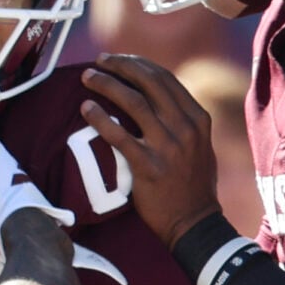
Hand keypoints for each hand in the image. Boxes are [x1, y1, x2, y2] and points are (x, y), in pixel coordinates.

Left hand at [79, 55, 219, 247]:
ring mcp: (167, 146)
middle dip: (121, 65)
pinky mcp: (148, 166)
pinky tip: (85, 108)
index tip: (119, 60)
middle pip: (149, 81)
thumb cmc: (193, 186)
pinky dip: (99, 117)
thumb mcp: (199, 146)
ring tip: (87, 77)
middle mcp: (185, 127)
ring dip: (107, 84)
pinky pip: (119, 135)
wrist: (193, 224)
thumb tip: (157, 99)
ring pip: (132, 101)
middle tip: (99, 61)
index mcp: (197, 119)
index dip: (138, 64)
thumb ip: (182, 121)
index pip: (165, 78)